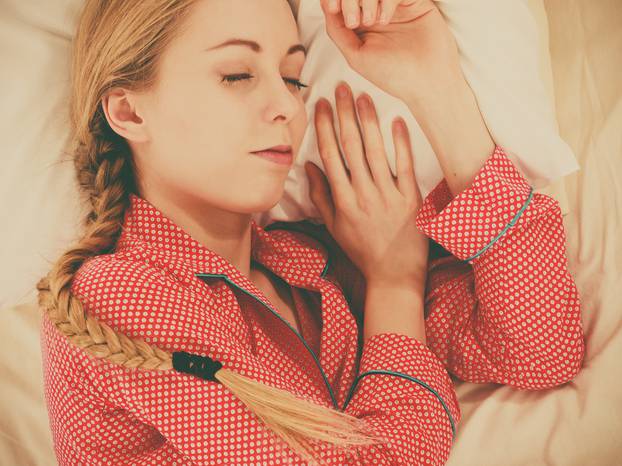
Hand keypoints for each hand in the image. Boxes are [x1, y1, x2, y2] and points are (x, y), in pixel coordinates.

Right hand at [304, 82, 428, 287]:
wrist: (394, 273)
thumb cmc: (362, 249)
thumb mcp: (335, 226)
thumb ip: (321, 196)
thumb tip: (310, 167)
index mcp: (343, 200)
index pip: (331, 155)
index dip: (325, 127)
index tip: (321, 105)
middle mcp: (363, 194)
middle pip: (351, 146)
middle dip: (344, 114)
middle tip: (340, 89)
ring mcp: (388, 195)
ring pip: (375, 151)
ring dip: (368, 121)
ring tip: (363, 97)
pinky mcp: (410, 198)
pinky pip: (404, 166)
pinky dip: (400, 143)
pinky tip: (396, 121)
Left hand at [319, 0, 463, 104]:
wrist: (427, 80)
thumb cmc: (392, 74)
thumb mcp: (356, 56)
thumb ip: (337, 31)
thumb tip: (326, 6)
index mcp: (359, 25)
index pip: (342, 1)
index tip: (333, 7)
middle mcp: (375, 12)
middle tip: (355, 20)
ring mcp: (393, 6)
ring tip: (373, 22)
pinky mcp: (414, 1)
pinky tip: (386, 19)